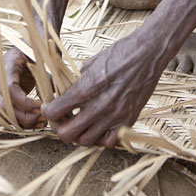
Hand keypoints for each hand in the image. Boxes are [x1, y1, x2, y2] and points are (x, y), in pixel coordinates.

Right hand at [0, 49, 45, 128]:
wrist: (37, 37)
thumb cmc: (43, 45)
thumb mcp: (47, 58)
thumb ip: (48, 78)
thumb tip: (49, 101)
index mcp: (9, 63)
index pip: (9, 88)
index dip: (23, 102)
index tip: (40, 106)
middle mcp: (1, 75)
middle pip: (4, 104)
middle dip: (23, 115)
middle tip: (43, 118)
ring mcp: (3, 85)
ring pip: (6, 112)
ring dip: (23, 121)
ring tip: (42, 122)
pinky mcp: (10, 93)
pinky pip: (11, 112)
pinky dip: (23, 120)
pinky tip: (38, 122)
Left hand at [41, 36, 163, 147]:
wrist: (148, 53)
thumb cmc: (118, 53)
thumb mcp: (90, 64)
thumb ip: (77, 82)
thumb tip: (63, 93)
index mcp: (86, 88)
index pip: (55, 111)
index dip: (47, 111)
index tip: (48, 107)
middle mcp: (99, 106)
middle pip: (67, 134)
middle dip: (59, 127)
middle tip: (61, 119)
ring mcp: (115, 116)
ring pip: (87, 140)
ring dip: (78, 134)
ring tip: (78, 123)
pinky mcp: (129, 120)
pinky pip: (110, 142)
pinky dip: (100, 138)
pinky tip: (98, 127)